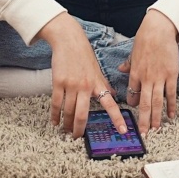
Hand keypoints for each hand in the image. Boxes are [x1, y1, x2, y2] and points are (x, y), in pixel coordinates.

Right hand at [39, 12, 126, 137]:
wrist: (69, 40)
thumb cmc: (84, 55)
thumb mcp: (97, 70)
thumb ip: (103, 84)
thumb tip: (113, 95)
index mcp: (98, 84)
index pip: (110, 104)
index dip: (117, 118)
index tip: (123, 131)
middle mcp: (86, 86)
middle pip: (83, 114)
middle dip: (80, 129)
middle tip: (77, 137)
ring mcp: (71, 85)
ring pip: (69, 111)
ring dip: (67, 123)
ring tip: (66, 130)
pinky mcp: (58, 82)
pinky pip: (56, 104)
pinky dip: (55, 115)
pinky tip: (55, 121)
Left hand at [120, 9, 178, 131]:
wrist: (159, 30)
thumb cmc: (145, 39)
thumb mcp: (133, 52)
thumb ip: (129, 64)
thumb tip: (121, 68)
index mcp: (135, 73)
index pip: (132, 94)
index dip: (133, 105)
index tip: (134, 113)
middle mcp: (146, 78)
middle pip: (143, 103)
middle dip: (142, 120)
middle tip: (142, 133)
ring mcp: (159, 78)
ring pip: (156, 102)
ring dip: (155, 117)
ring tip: (155, 129)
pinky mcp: (171, 75)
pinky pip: (171, 94)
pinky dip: (171, 106)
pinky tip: (171, 116)